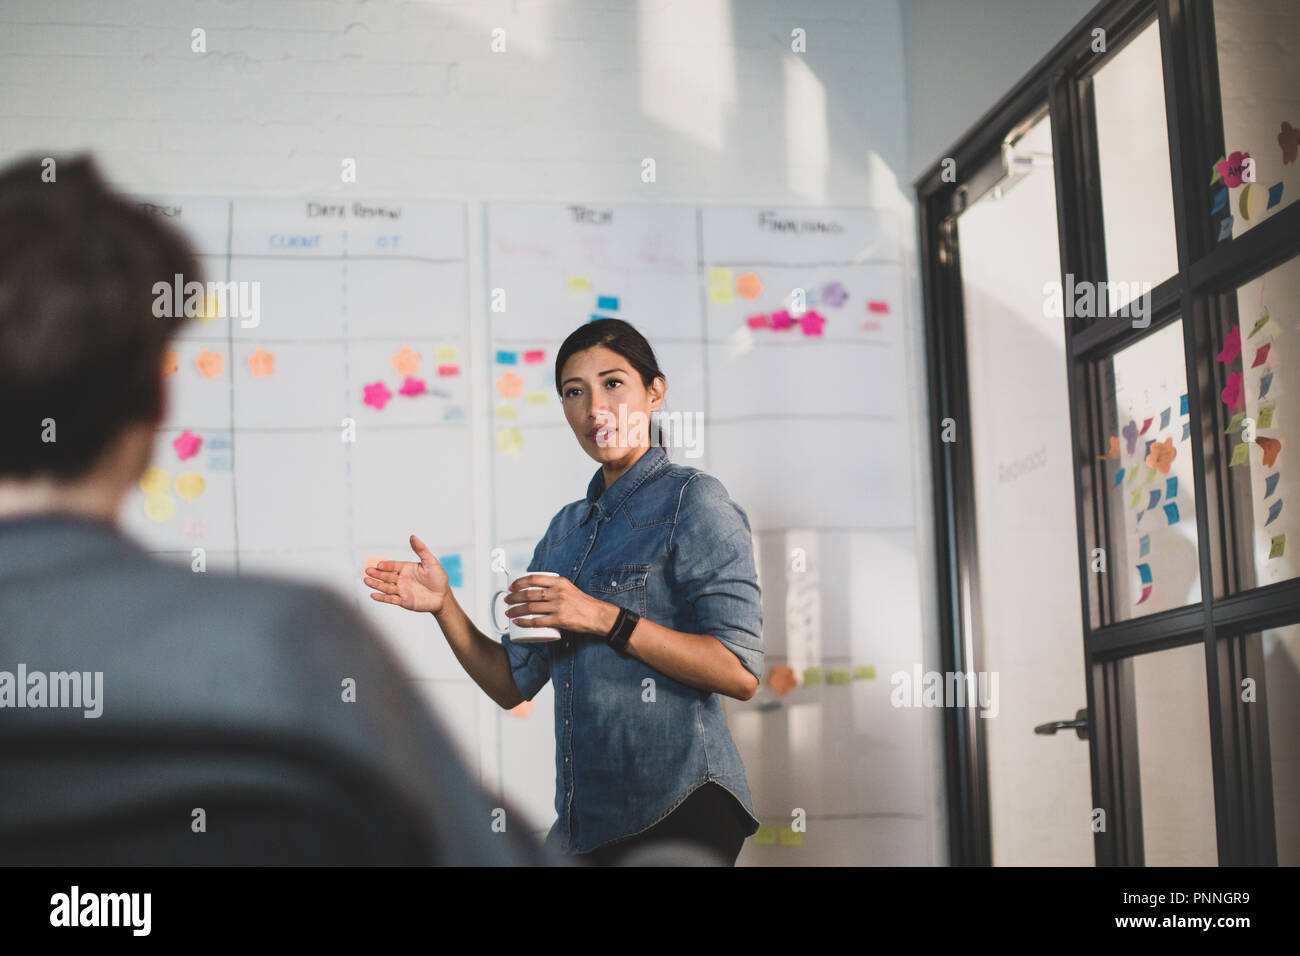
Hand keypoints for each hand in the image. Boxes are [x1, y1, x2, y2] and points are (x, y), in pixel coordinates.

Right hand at [363, 534, 448, 612]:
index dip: (386, 565)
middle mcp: (402, 579)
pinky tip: (373, 595)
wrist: (443, 597)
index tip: (379, 565)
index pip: (393, 566)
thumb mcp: (431, 562)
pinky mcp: (403, 601)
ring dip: (376, 584)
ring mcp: (402, 590)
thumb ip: (421, 549)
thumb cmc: (438, 578)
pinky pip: (391, 599)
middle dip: (377, 574)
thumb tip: (412, 536)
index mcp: (406, 568)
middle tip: (368, 571)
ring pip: (386, 587)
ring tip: (366, 581)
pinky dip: (382, 598)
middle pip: (386, 576)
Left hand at [504, 574, 618, 635]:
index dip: (520, 582)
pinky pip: (537, 621)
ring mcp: (559, 606)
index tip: (512, 586)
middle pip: (529, 594)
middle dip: (514, 597)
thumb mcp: (569, 588)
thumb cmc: (583, 604)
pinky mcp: (560, 620)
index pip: (534, 579)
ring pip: (531, 608)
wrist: (597, 615)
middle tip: (507, 600)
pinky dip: (525, 622)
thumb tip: (536, 590)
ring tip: (509, 612)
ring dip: (516, 610)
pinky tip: (518, 622)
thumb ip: (554, 588)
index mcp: (560, 582)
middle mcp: (558, 592)